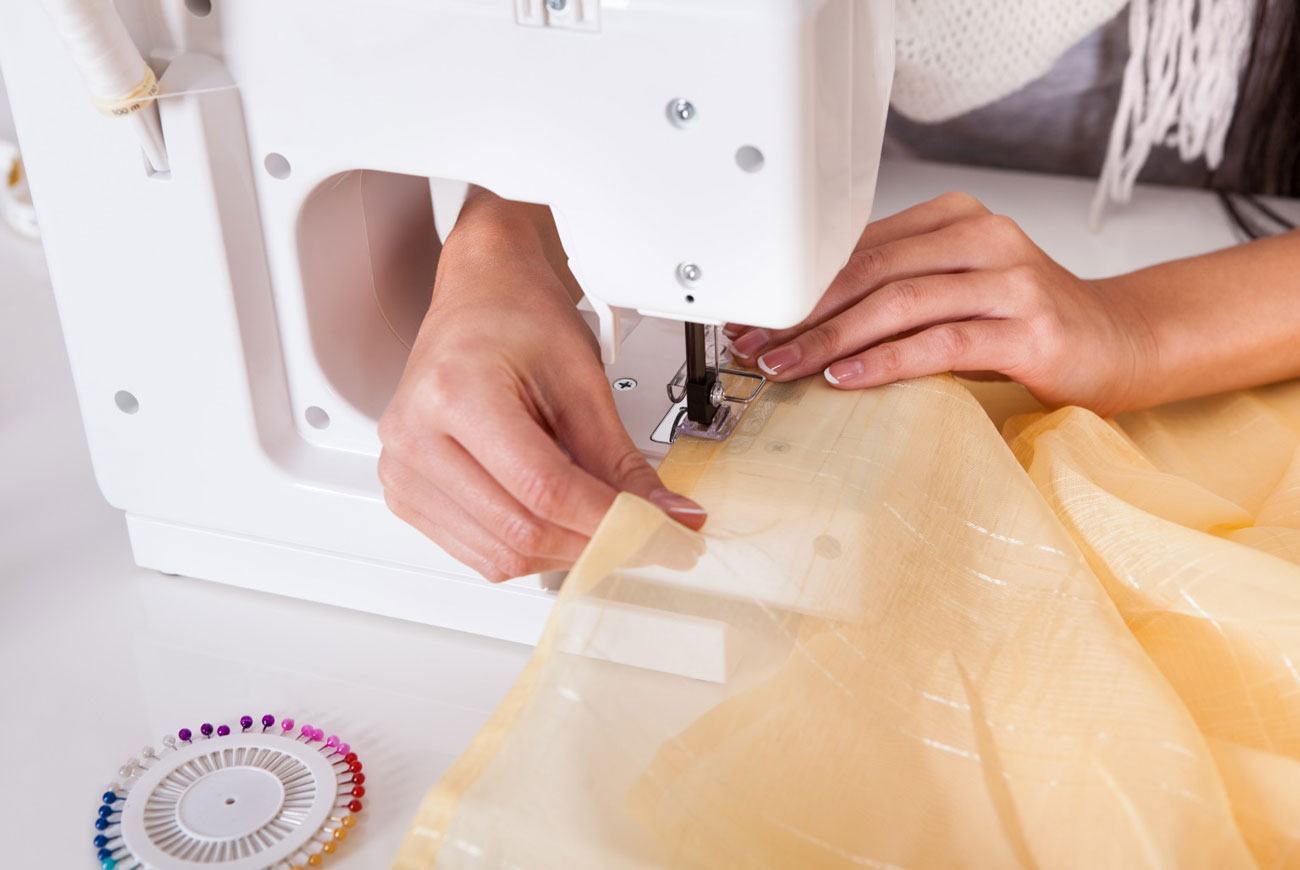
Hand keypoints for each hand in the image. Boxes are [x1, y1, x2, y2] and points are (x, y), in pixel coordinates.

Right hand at [378, 191, 704, 581]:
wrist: (480, 295)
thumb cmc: (518, 317)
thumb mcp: (582, 380)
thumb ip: (620, 459)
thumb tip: (663, 515)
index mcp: (455, 393)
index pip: (544, 489)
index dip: (609, 520)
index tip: (657, 530)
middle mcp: (414, 437)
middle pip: (520, 531)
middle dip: (592, 542)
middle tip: (641, 534)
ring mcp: (402, 471)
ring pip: (499, 556)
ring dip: (562, 553)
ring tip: (597, 522)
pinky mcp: (405, 495)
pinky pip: (478, 554)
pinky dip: (529, 550)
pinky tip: (555, 522)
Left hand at [726, 192, 1155, 415]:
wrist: (1122, 343)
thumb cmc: (1025, 323)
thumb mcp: (955, 290)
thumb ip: (895, 289)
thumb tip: (801, 318)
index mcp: (955, 219)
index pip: (858, 247)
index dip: (799, 283)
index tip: (752, 316)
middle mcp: (983, 238)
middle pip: (870, 271)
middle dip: (802, 312)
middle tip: (754, 346)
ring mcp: (1010, 281)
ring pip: (898, 302)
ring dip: (830, 338)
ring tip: (784, 366)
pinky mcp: (1029, 330)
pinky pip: (939, 343)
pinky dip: (884, 360)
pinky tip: (844, 378)